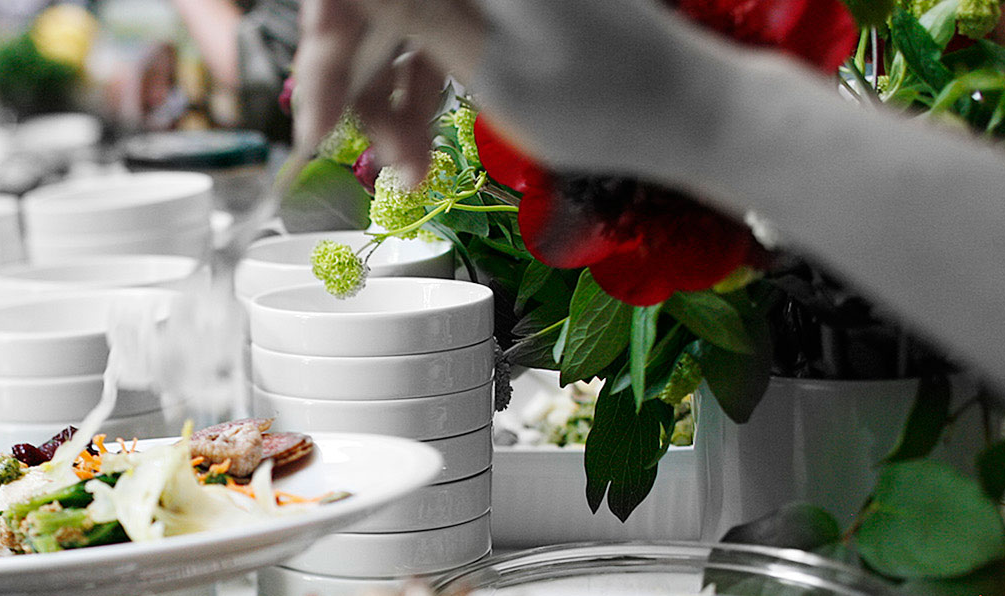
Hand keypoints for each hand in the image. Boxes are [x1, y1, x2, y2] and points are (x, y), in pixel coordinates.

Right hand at [293, 0, 726, 180]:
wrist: (689, 112)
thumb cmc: (602, 100)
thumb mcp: (485, 65)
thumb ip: (406, 12)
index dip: (324, 43)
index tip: (315, 114)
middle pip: (375, 3)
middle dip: (353, 79)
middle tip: (337, 149)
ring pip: (400, 22)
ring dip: (385, 96)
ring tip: (401, 170)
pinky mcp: (505, 1)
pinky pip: (437, 31)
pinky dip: (421, 86)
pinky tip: (415, 147)